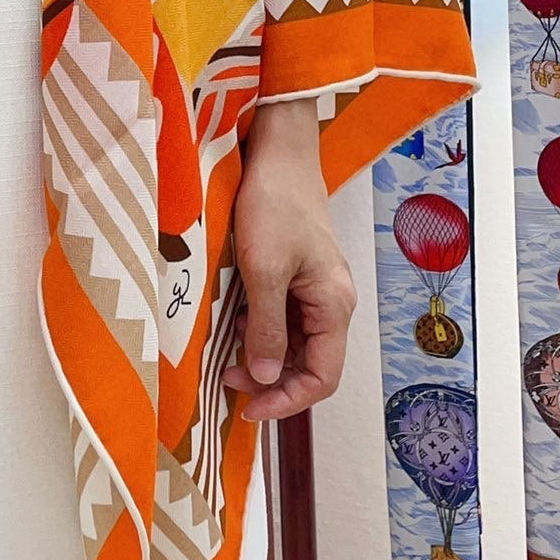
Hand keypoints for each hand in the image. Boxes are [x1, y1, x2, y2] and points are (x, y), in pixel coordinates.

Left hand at [222, 99, 356, 421]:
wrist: (277, 150)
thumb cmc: (274, 203)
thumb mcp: (264, 269)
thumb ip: (267, 327)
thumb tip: (264, 378)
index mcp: (334, 305)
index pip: (323, 377)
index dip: (287, 400)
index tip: (246, 408)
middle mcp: (331, 302)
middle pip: (309, 363)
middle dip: (270, 379)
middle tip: (227, 380)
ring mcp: (314, 287)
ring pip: (293, 342)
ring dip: (262, 354)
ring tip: (226, 352)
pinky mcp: (296, 273)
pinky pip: (282, 316)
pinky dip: (258, 327)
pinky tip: (233, 319)